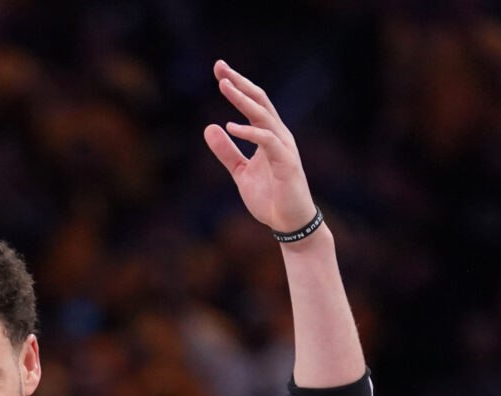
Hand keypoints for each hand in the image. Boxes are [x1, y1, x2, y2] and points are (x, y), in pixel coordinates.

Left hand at [203, 61, 317, 236]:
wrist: (289, 223)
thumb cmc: (270, 197)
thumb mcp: (240, 172)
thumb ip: (226, 151)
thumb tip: (210, 127)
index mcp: (269, 135)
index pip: (253, 103)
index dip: (237, 85)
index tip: (219, 70)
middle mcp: (278, 135)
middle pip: (259, 100)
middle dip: (239, 82)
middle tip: (219, 67)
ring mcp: (284, 147)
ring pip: (264, 115)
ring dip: (243, 100)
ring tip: (224, 87)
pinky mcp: (286, 163)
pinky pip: (267, 141)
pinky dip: (250, 132)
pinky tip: (231, 127)